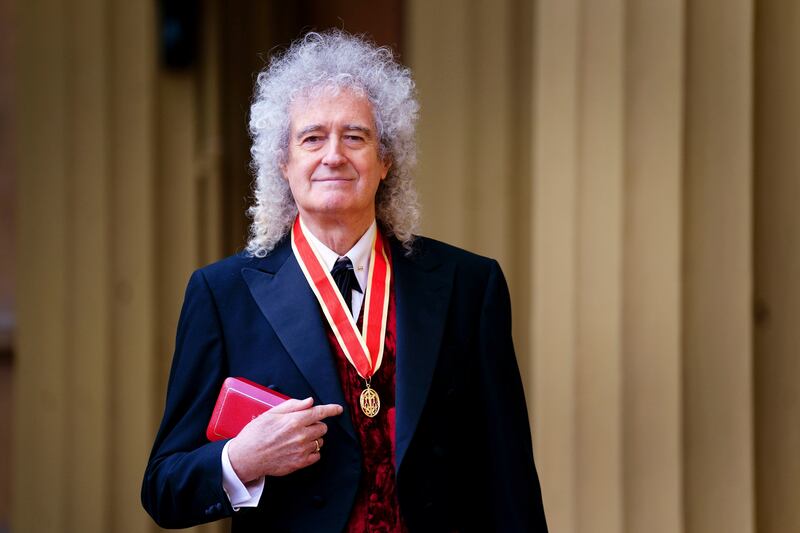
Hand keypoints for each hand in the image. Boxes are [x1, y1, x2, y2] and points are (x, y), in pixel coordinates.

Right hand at [227, 397, 342, 482]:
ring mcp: (302, 450)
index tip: (338, 409)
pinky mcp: (300, 463)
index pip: (320, 412)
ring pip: (320, 441)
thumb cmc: (256, 434)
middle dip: (316, 425)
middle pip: (322, 427)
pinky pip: (317, 455)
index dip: (331, 409)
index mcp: (294, 420)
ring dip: (314, 439)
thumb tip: (309, 401)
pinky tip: (299, 449)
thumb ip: (293, 406)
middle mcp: (301, 435)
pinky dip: (312, 452)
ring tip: (297, 440)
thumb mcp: (271, 413)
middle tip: (302, 427)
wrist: (246, 457)